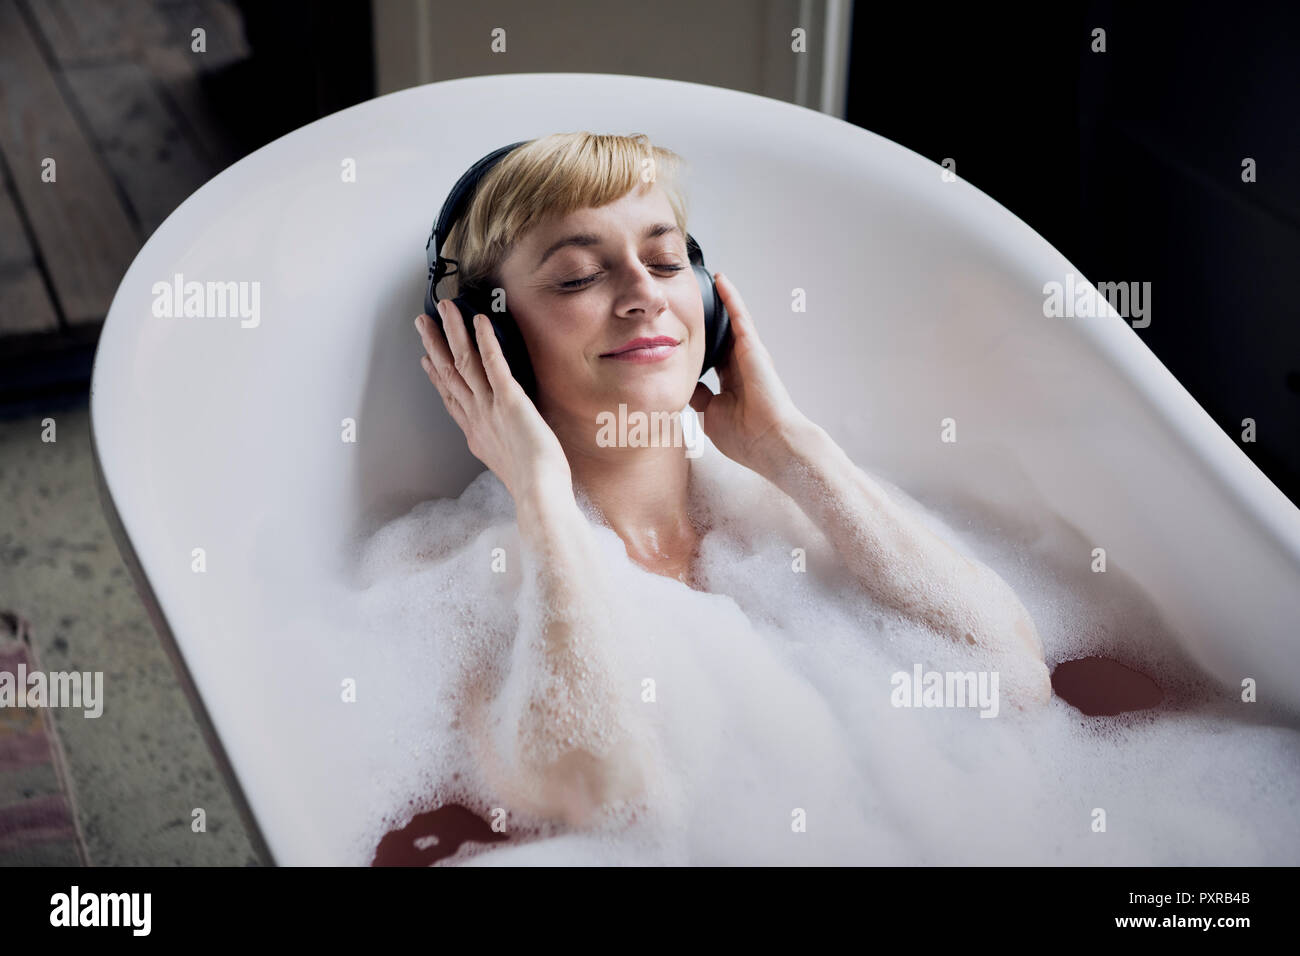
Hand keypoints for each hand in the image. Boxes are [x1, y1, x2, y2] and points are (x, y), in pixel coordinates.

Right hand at [416, 299, 570, 500]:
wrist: (538, 495)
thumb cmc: (534, 485)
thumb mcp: (508, 463)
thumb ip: (502, 447)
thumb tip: (503, 444)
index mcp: (477, 433)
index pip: (451, 397)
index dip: (437, 376)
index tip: (426, 359)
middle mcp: (478, 417)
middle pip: (450, 373)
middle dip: (435, 345)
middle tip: (422, 322)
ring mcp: (490, 407)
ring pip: (465, 362)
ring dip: (453, 332)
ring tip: (445, 307)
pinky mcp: (510, 401)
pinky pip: (494, 364)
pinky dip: (485, 341)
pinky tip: (479, 321)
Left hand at [688, 272, 809, 473]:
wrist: (769, 442)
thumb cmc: (746, 437)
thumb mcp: (710, 416)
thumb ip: (699, 398)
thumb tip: (684, 384)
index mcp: (730, 383)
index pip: (710, 358)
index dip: (697, 345)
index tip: (680, 332)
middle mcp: (741, 366)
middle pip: (719, 335)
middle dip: (705, 319)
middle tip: (688, 297)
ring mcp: (748, 355)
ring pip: (730, 321)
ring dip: (719, 301)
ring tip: (704, 278)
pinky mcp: (753, 347)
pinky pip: (740, 317)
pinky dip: (731, 298)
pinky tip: (721, 280)